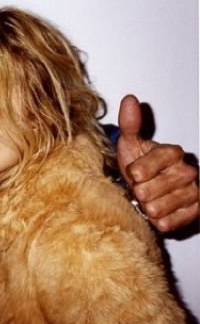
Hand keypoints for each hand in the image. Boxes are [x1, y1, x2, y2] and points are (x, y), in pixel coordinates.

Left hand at [117, 95, 198, 231]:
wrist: (148, 188)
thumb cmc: (138, 164)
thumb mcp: (130, 144)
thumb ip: (130, 124)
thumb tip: (129, 99)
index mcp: (172, 153)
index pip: (153, 162)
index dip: (139, 170)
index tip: (133, 173)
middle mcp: (186, 171)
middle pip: (152, 189)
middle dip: (139, 192)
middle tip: (139, 189)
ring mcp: (192, 192)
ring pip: (159, 208)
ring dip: (147, 207)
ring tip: (146, 201)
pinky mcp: (195, 212)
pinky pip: (170, 223)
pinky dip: (158, 221)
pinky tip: (157, 213)